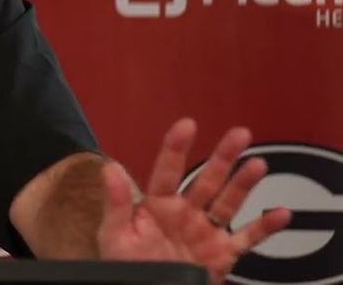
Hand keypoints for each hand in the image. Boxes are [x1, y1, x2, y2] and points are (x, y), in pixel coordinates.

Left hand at [97, 118, 291, 283]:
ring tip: (259, 164)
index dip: (176, 147)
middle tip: (240, 133)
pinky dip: (265, 227)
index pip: (167, 171)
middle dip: (223, 157)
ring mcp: (205, 231)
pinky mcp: (222, 253)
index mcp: (157, 205)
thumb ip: (117, 203)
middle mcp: (185, 212)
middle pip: (207, 180)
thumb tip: (109, 167)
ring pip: (228, 202)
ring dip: (244, 184)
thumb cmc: (126, 265)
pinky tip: (282, 213)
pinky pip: (247, 239)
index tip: (188, 124)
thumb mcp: (114, 235)